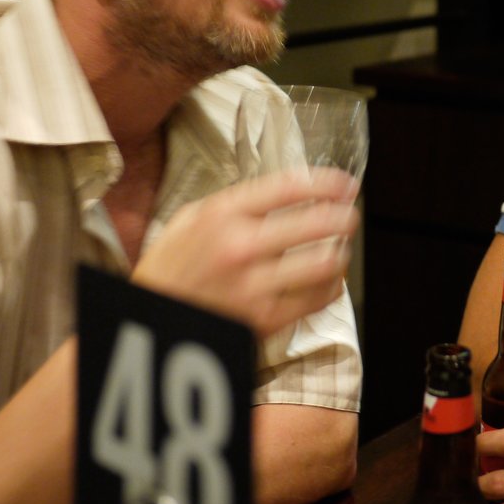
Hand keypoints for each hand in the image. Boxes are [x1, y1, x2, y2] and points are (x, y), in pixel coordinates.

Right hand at [133, 167, 358, 335]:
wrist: (152, 321)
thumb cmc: (170, 269)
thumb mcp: (189, 220)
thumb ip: (233, 205)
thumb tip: (282, 192)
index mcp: (222, 214)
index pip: (290, 187)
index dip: (328, 183)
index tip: (346, 184)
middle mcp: (241, 246)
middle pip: (317, 223)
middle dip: (344, 217)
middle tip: (350, 217)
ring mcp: (254, 285)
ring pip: (325, 263)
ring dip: (341, 253)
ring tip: (341, 249)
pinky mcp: (264, 319)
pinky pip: (318, 299)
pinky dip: (333, 287)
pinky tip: (330, 281)